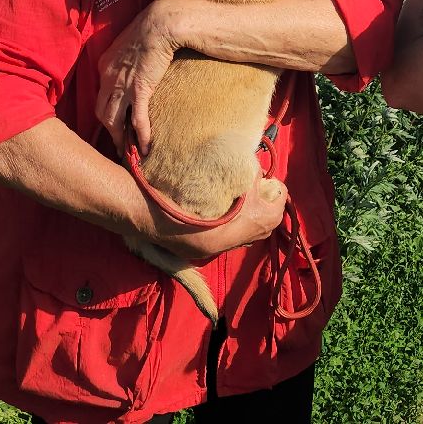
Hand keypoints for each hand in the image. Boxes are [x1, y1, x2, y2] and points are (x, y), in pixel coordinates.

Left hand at [97, 0, 186, 150]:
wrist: (161, 22)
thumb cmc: (151, 27)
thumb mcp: (132, 43)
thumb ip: (129, 57)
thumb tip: (138, 64)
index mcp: (106, 65)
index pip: (101, 95)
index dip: (107, 111)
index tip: (115, 123)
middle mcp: (108, 77)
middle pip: (101, 110)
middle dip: (109, 130)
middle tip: (119, 144)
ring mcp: (122, 84)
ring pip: (113, 119)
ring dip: (120, 138)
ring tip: (129, 152)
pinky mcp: (139, 89)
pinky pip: (136, 118)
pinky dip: (140, 135)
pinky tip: (146, 147)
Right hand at [147, 178, 288, 260]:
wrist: (143, 211)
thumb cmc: (180, 191)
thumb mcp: (218, 176)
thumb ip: (243, 176)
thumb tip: (257, 173)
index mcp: (237, 228)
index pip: (274, 214)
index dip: (278, 196)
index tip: (274, 181)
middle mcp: (227, 245)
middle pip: (262, 228)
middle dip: (267, 207)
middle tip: (262, 187)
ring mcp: (212, 250)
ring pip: (245, 235)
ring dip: (251, 217)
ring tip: (246, 196)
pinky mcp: (199, 250)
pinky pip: (228, 237)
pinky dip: (233, 223)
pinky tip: (226, 208)